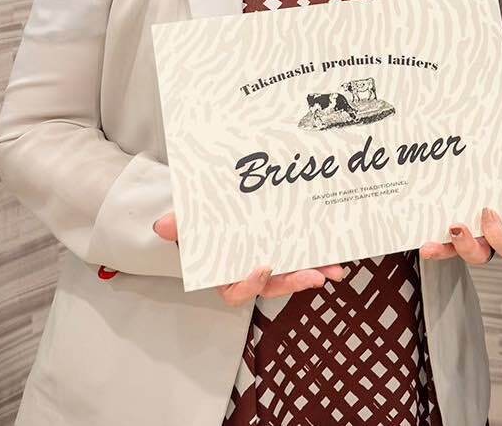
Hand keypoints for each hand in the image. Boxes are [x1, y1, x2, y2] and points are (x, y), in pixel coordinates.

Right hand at [153, 211, 346, 304]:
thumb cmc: (200, 222)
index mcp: (225, 274)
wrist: (215, 208)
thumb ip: (180, 226)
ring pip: (293, 273)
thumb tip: (163, 226)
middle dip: (294, 282)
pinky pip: (304, 255)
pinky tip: (337, 252)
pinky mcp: (287, 248)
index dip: (250, 285)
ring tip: (336, 271)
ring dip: (315, 272)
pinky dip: (320, 255)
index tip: (264, 267)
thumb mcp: (188, 223)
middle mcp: (250, 273)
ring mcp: (272, 262)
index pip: (236, 292)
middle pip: (273, 286)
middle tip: (315, 277)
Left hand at [418, 165, 501, 263]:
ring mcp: (463, 235)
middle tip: (461, 225)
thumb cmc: (498, 172)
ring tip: (446, 231)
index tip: (488, 212)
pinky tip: (426, 245)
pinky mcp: (443, 233)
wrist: (468, 157)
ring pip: (457, 253)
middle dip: (471, 245)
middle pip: (481, 255)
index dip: (499, 235)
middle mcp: (483, 235)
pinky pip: (439, 247)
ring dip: (449, 248)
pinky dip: (434, 248)